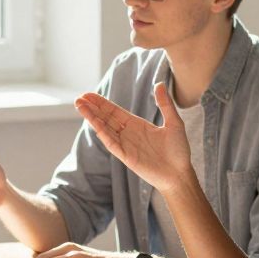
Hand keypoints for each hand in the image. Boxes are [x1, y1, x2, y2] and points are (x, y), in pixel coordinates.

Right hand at [75, 84, 196, 195]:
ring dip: (92, 118)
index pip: (114, 111)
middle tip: (79, 98)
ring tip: (80, 106)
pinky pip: (111, 142)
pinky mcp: (126, 156)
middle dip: (92, 108)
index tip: (89, 95)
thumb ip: (165, 104)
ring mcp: (125, 145)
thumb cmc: (178, 150)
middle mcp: (128, 134)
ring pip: (105, 129)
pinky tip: (94, 123)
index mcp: (136, 125)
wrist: (180, 173)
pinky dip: (102, 132)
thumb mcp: (174, 122)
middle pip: (106, 118)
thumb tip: (160, 84)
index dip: (102, 103)